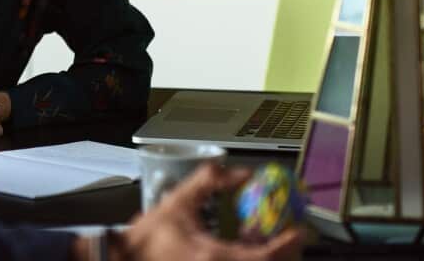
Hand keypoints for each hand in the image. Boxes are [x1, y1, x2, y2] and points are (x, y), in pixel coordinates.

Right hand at [111, 164, 303, 260]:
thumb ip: (207, 182)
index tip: (298, 229)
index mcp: (213, 256)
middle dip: (287, 254)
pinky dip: (252, 260)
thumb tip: (239, 172)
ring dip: (269, 257)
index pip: (264, 256)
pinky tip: (249, 250)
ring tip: (275, 243)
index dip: (287, 244)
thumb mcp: (177, 202)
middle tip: (294, 237)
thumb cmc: (147, 236)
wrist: (125, 260)